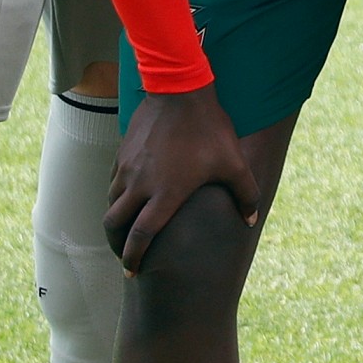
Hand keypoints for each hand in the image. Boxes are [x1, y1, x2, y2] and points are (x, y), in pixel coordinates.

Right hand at [103, 86, 256, 271]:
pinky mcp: (122, 153)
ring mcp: (127, 168)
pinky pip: (112, 182)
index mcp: (166, 194)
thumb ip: (246, 194)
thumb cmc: (210, 129)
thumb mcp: (234, 162)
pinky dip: (116, 196)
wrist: (180, 91)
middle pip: (114, 224)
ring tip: (127, 228)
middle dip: (116, 244)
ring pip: (111, 203)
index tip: (131, 271)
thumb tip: (251, 220)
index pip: (141, 236)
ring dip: (116, 219)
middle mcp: (140, 185)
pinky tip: (129, 197)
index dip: (133, 258)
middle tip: (125, 255)